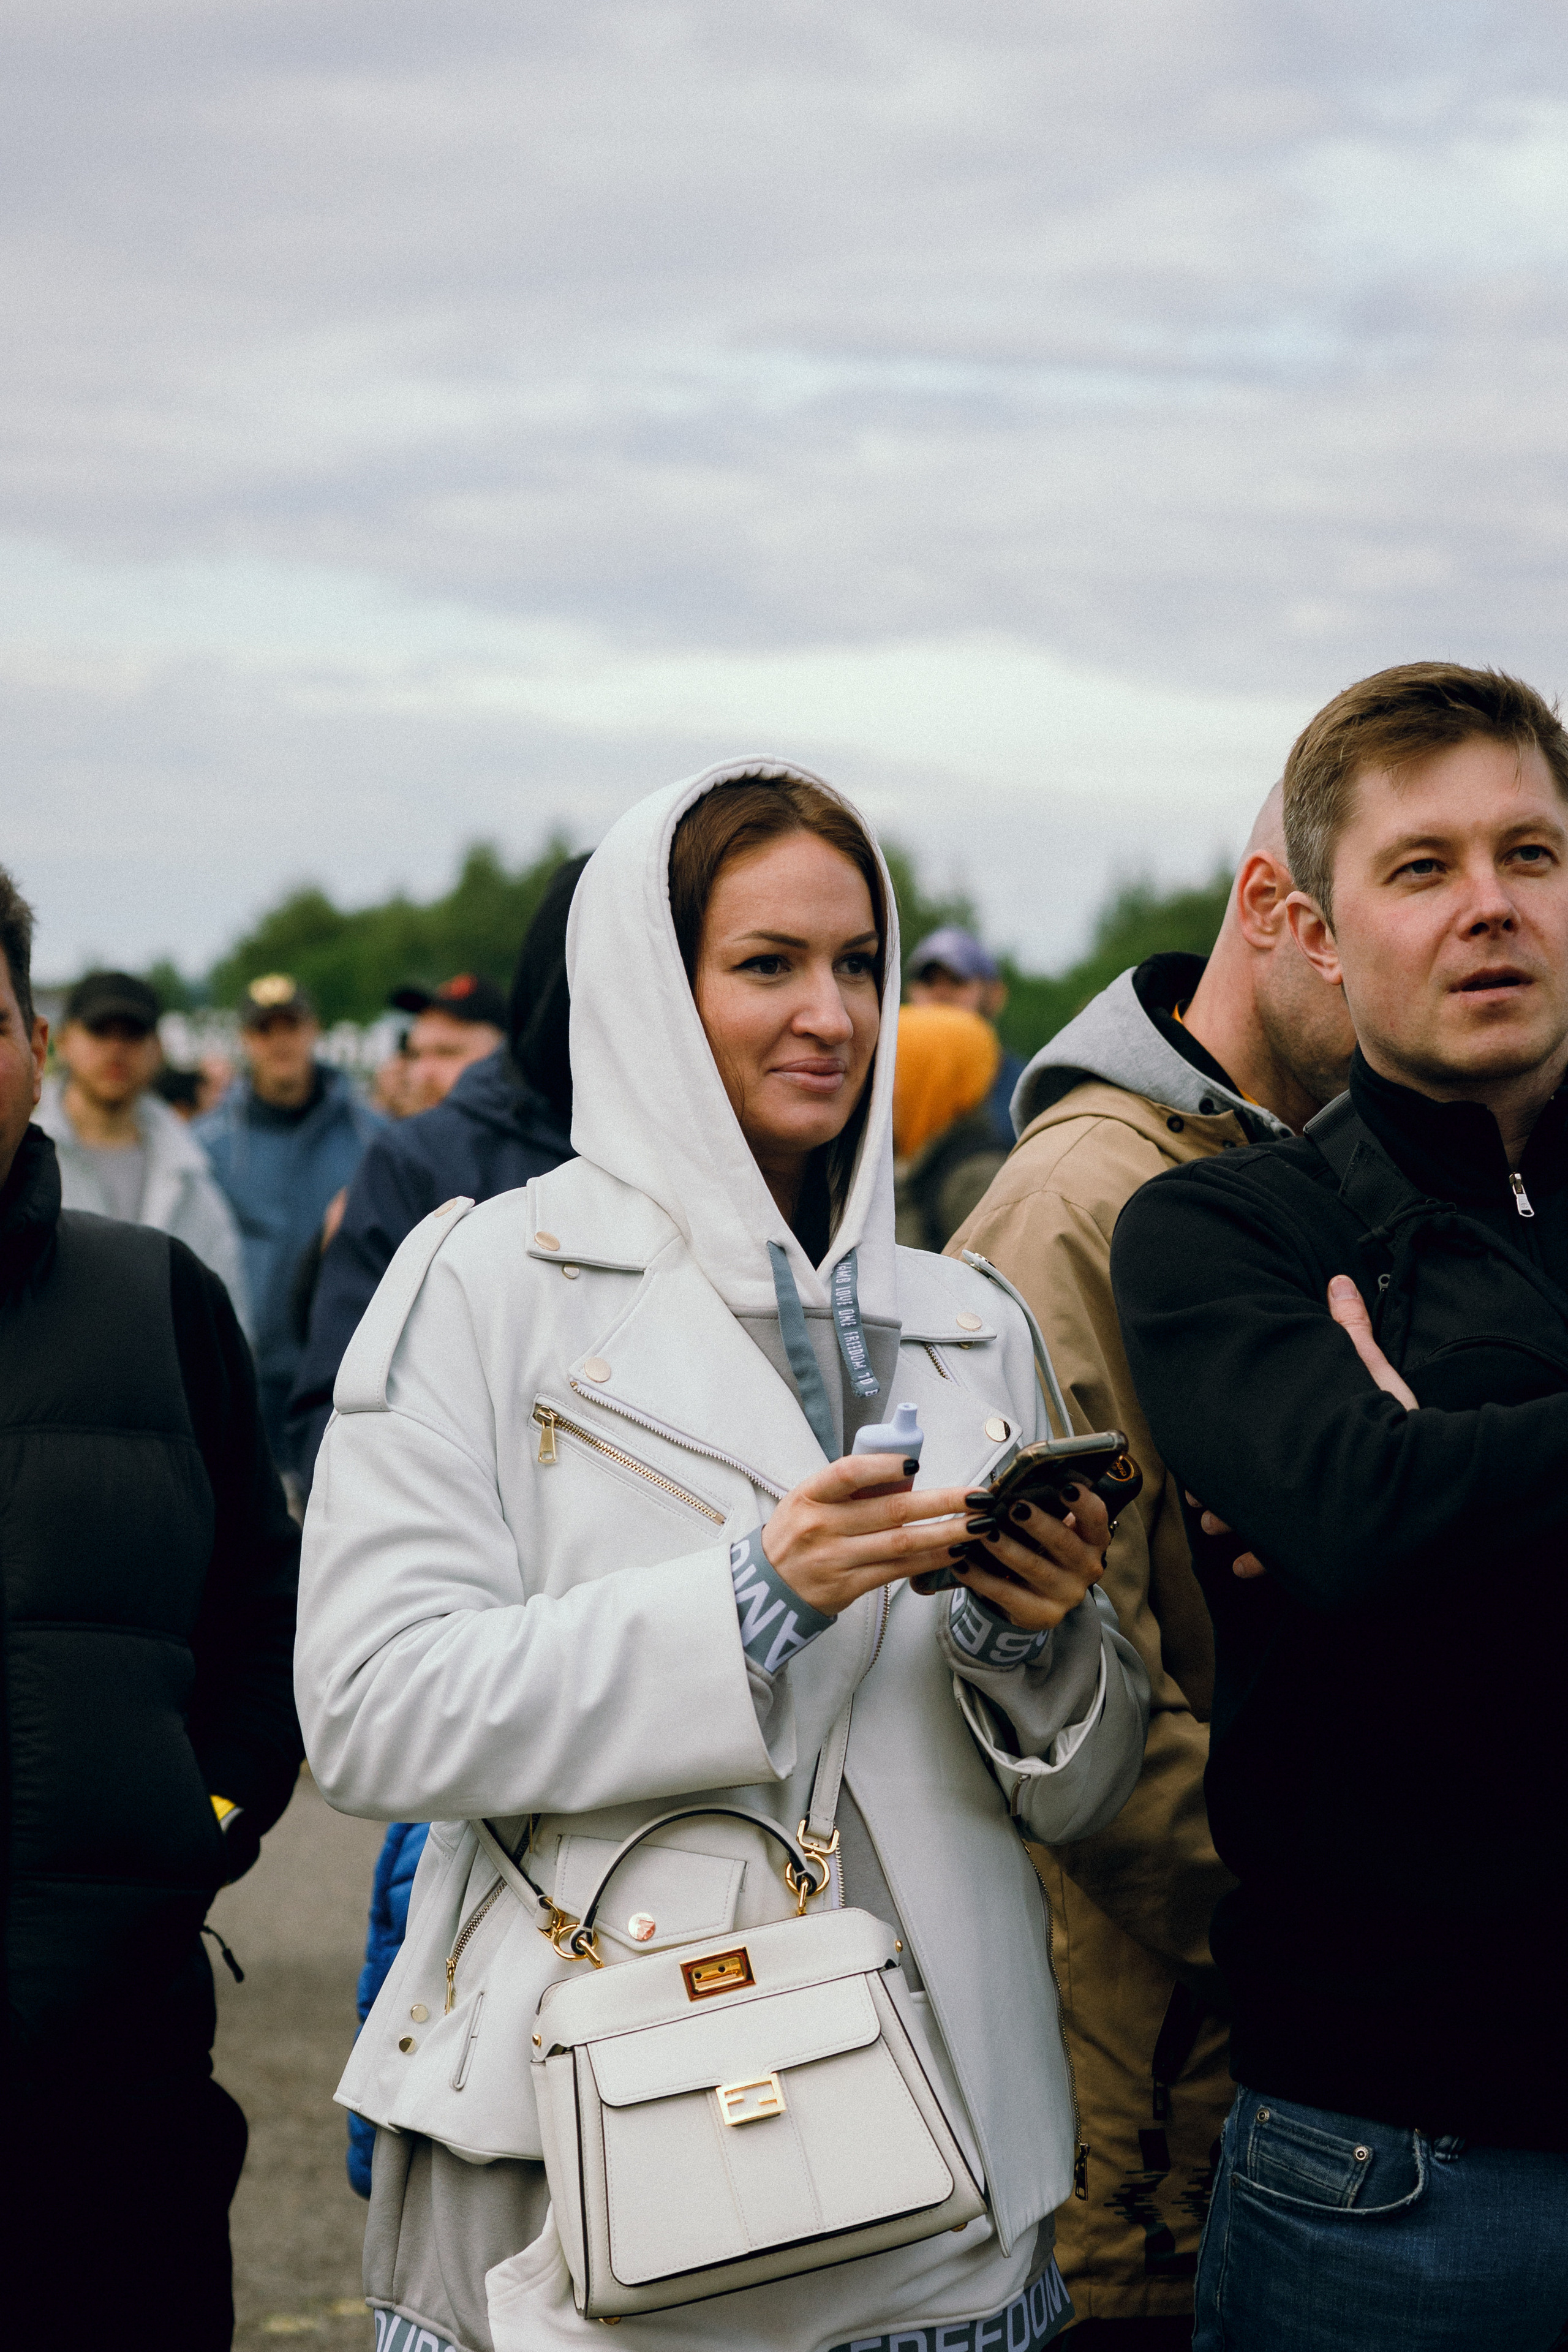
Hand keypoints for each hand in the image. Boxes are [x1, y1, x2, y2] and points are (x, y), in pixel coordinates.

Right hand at [761, 1456, 1104, 1628]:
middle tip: (978, 1496)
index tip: (917, 1462)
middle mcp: (822, 1526)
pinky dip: (929, 1560)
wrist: (766, 1588)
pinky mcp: (848, 1587)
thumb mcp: (807, 1500)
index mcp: (810, 1495)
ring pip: (902, 1544)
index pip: (849, 1473)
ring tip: (979, 1526)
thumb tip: (907, 1473)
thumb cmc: (796, 1534)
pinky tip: (954, 1552)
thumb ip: (849, 1489)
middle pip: (892, 1511)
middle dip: (943, 1502)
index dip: (884, 1466)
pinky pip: (897, 1571)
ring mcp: (836, 1559)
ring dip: (946, 1534)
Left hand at [951, 1483, 1110, 1632]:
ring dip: (1006, 1549)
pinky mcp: (1042, 1614)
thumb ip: (1042, 1506)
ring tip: (984, 1532)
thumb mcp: (1050, 1527)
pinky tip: (962, 1564)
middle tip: (1014, 1507)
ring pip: (1034, 1568)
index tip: (1066, 1486)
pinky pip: (1007, 1594)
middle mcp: (1087, 1567)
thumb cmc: (1040, 1547)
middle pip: (1063, 1542)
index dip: (1083, 1502)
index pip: (1096, 1518)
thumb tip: (1013, 1481)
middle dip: (1038, 1524)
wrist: (1035, 1596)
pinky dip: (982, 1578)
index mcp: (1092, 1539)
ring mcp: (1067, 1594)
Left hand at [1185, 1277, 1415, 1582]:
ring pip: (1258, 1532)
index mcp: (1302, 1448)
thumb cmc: (1405, 1429)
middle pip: (1246, 1495)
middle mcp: (1299, 1491)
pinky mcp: (1328, 1554)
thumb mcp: (1374, 1377)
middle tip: (1198, 1504)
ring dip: (1236, 1528)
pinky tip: (1244, 1569)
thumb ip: (1350, 1331)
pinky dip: (1264, 1567)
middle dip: (1220, 1498)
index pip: (1246, 1453)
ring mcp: (1311, 1528)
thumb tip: (1338, 1282)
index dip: (1216, 1464)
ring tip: (1212, 1528)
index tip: (1195, 1473)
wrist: (1438, 1491)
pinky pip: (1286, 1567)